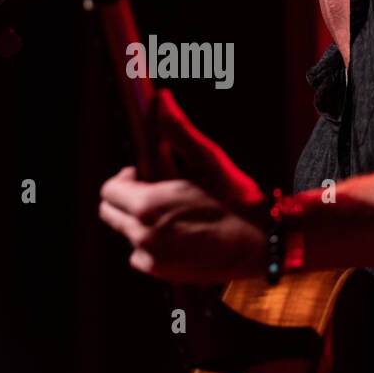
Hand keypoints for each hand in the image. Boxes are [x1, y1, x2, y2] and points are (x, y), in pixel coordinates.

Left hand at [98, 90, 267, 283]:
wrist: (265, 243)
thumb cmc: (238, 200)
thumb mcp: (207, 160)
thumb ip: (177, 130)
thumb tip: (161, 98)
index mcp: (148, 206)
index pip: (108, 190)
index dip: (124, 178)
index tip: (143, 173)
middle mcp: (144, 236)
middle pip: (111, 214)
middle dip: (128, 199)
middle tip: (158, 190)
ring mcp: (153, 259)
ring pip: (129, 234)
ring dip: (142, 222)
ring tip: (176, 213)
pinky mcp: (164, 274)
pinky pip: (144, 255)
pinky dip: (154, 244)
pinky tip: (183, 233)